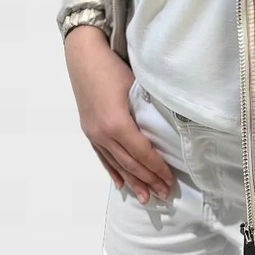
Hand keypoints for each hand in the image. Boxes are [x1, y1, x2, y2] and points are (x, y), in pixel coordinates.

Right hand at [63, 25, 174, 203]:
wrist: (83, 55)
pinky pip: (103, 156)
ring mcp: (93, 134)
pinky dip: (113, 171)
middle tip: (164, 195)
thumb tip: (167, 127)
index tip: (170, 180)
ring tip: (146, 198)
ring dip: (132, 182)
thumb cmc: (112, 67)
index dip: (157, 168)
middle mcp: (103, 134)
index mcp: (117, 124)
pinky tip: (120, 184)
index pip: (142, 153)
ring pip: (116, 164)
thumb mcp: (135, 87)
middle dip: (148, 180)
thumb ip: (147, 110)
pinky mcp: (88, 130)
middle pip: (130, 163)